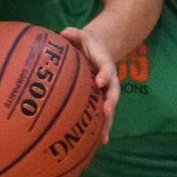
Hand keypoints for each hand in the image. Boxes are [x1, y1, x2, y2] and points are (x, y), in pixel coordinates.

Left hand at [60, 24, 118, 140]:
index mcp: (104, 63)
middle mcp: (109, 79)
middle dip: (110, 103)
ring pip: (109, 108)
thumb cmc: (86, 44)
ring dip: (107, 123)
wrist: (98, 51)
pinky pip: (102, 116)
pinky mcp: (101, 100)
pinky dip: (102, 128)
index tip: (100, 82)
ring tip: (103, 138)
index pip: (107, 68)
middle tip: (107, 112)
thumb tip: (64, 33)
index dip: (105, 75)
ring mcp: (106, 92)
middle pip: (113, 92)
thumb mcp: (81, 35)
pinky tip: (98, 143)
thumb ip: (74, 33)